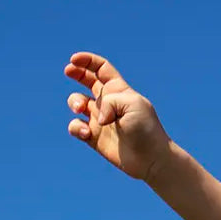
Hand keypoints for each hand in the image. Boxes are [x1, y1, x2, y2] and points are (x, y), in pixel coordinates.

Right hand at [64, 52, 171, 181]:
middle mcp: (108, 103)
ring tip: (80, 109)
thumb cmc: (147, 130)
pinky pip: (76, 126)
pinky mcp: (94, 137)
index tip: (73, 60)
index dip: (87, 60)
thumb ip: (110, 101)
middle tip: (68, 71)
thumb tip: (97, 118)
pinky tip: (87, 133)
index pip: (101, 68)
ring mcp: (100, 119)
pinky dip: (76, 127)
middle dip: (75, 72)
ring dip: (73, 101)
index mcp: (119, 90)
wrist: (152, 160)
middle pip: (87, 80)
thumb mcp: (132, 104)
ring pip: (77, 102)